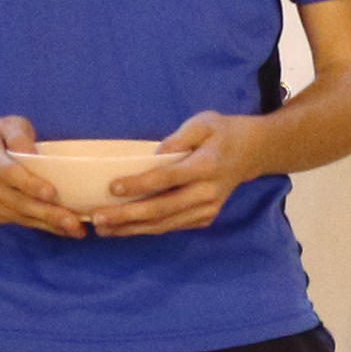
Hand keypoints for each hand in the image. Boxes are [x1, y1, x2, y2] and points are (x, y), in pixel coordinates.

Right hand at [0, 116, 84, 238]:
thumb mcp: (11, 124)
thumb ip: (21, 136)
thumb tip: (34, 155)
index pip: (8, 172)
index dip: (29, 184)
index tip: (52, 193)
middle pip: (15, 200)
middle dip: (46, 213)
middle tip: (74, 222)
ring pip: (17, 215)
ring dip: (46, 225)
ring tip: (74, 229)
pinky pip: (14, 221)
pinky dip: (38, 225)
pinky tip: (58, 227)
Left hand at [91, 111, 266, 235]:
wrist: (251, 152)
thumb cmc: (221, 133)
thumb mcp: (203, 122)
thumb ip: (180, 137)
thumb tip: (154, 154)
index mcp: (206, 166)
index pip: (168, 178)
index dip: (140, 184)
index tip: (113, 188)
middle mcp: (207, 193)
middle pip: (162, 209)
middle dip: (127, 216)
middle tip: (98, 218)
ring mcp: (207, 209)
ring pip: (164, 224)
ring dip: (131, 228)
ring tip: (103, 229)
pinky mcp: (204, 218)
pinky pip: (170, 226)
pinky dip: (146, 229)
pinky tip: (123, 228)